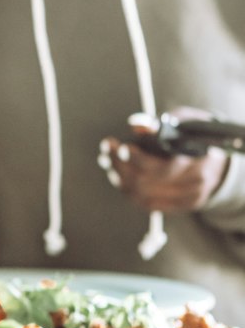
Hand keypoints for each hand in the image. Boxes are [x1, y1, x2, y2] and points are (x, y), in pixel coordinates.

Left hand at [98, 108, 228, 213]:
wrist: (220, 161)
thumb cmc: (197, 136)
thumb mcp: (184, 121)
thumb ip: (160, 124)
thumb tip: (135, 124)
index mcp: (198, 159)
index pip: (162, 167)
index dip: (136, 158)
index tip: (119, 146)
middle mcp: (195, 182)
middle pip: (147, 181)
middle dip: (121, 164)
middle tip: (107, 148)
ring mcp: (189, 197)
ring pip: (143, 194)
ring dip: (120, 177)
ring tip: (108, 161)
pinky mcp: (183, 206)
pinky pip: (148, 204)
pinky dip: (129, 190)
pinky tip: (119, 176)